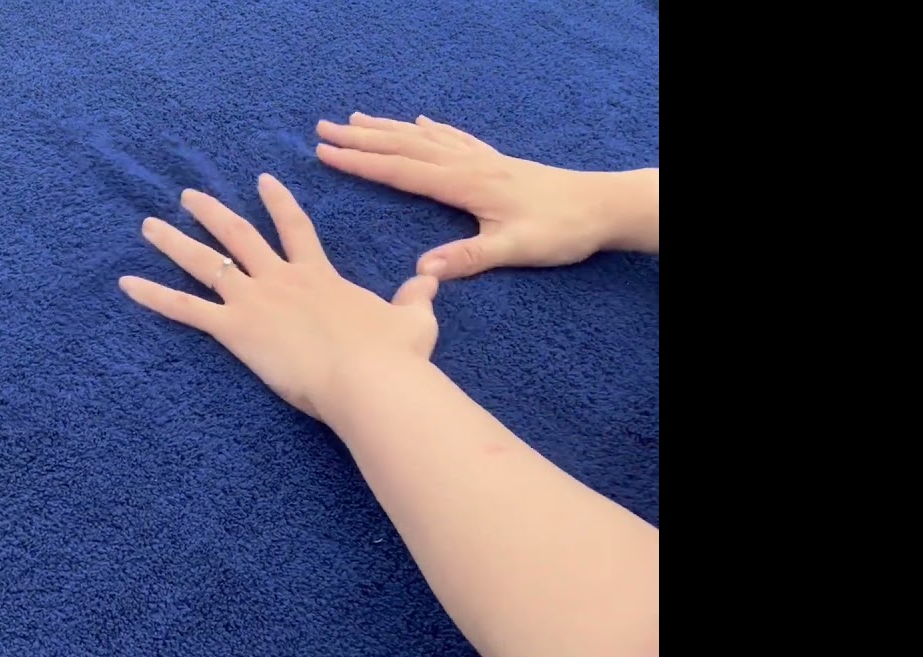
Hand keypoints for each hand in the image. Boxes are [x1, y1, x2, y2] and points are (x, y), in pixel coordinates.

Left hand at [119, 174, 439, 419]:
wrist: (370, 379)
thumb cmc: (394, 356)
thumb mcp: (414, 321)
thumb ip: (416, 297)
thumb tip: (430, 280)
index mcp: (319, 276)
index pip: (295, 228)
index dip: (278, 202)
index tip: (264, 180)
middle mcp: (282, 279)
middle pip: (239, 235)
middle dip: (212, 212)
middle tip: (188, 195)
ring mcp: (255, 300)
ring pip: (205, 262)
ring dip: (174, 242)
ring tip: (149, 225)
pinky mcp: (236, 329)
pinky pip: (186, 308)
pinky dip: (154, 295)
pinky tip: (127, 283)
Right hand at [316, 112, 632, 279]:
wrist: (600, 206)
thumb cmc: (560, 230)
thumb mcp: (516, 249)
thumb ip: (471, 258)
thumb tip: (426, 270)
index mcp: (465, 185)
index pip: (401, 172)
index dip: (361, 163)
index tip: (325, 155)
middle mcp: (468, 165)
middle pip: (404, 148)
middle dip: (361, 140)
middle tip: (322, 131)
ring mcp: (481, 159)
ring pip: (423, 139)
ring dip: (386, 130)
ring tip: (355, 120)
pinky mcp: (494, 162)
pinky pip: (452, 139)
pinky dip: (428, 130)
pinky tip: (418, 122)